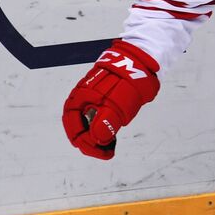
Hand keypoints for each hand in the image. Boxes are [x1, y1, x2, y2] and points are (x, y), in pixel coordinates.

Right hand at [62, 40, 160, 159]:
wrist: (140, 60)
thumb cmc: (126, 80)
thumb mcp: (116, 105)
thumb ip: (105, 123)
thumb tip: (97, 139)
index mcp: (78, 99)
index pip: (74, 129)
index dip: (87, 145)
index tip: (104, 153)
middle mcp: (82, 99)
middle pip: (80, 127)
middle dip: (91, 142)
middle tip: (107, 151)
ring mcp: (92, 97)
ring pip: (89, 122)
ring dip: (98, 135)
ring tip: (111, 144)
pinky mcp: (103, 97)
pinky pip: (98, 115)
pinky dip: (104, 126)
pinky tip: (114, 132)